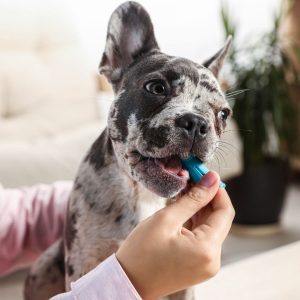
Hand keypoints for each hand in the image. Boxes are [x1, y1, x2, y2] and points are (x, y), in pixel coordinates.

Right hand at [116, 171, 234, 298]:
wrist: (128, 282)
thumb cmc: (141, 252)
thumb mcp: (167, 219)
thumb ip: (193, 198)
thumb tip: (212, 179)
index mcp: (207, 249)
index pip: (225, 211)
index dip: (216, 190)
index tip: (204, 174)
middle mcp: (213, 260)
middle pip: (219, 219)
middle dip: (208, 197)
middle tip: (193, 179)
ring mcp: (206, 264)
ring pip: (211, 227)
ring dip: (200, 208)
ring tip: (186, 191)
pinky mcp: (198, 265)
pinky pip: (203, 238)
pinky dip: (196, 222)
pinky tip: (184, 208)